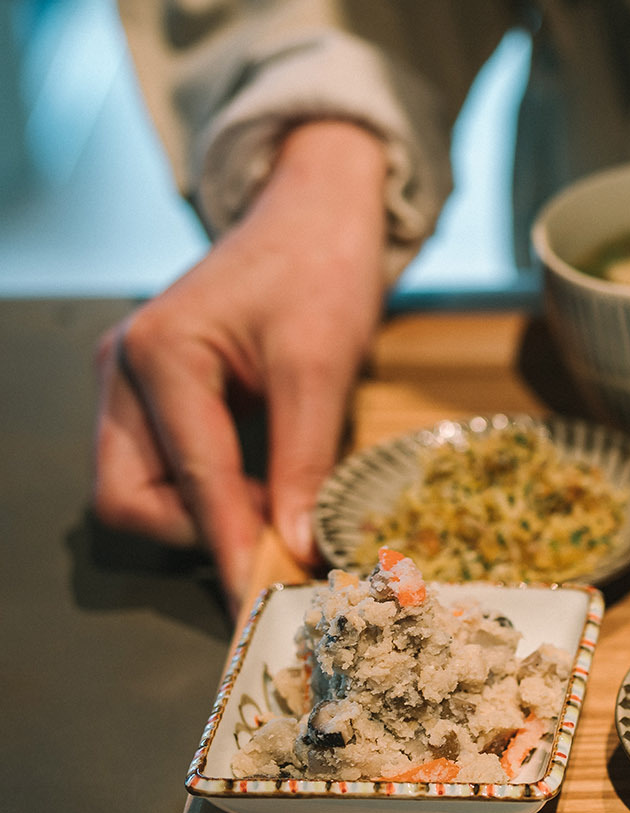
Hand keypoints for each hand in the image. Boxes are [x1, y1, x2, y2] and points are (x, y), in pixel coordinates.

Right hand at [93, 120, 391, 601]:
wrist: (316, 214)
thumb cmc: (321, 269)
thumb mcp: (324, 365)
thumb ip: (306, 460)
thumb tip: (295, 546)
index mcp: (159, 355)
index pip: (189, 481)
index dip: (230, 546)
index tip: (264, 598)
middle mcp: (124, 371)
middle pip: (128, 498)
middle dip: (198, 532)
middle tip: (279, 536)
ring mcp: (129, 382)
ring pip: (139, 489)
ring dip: (205, 515)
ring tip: (281, 503)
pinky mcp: (150, 392)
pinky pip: (162, 466)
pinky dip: (208, 492)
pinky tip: (265, 486)